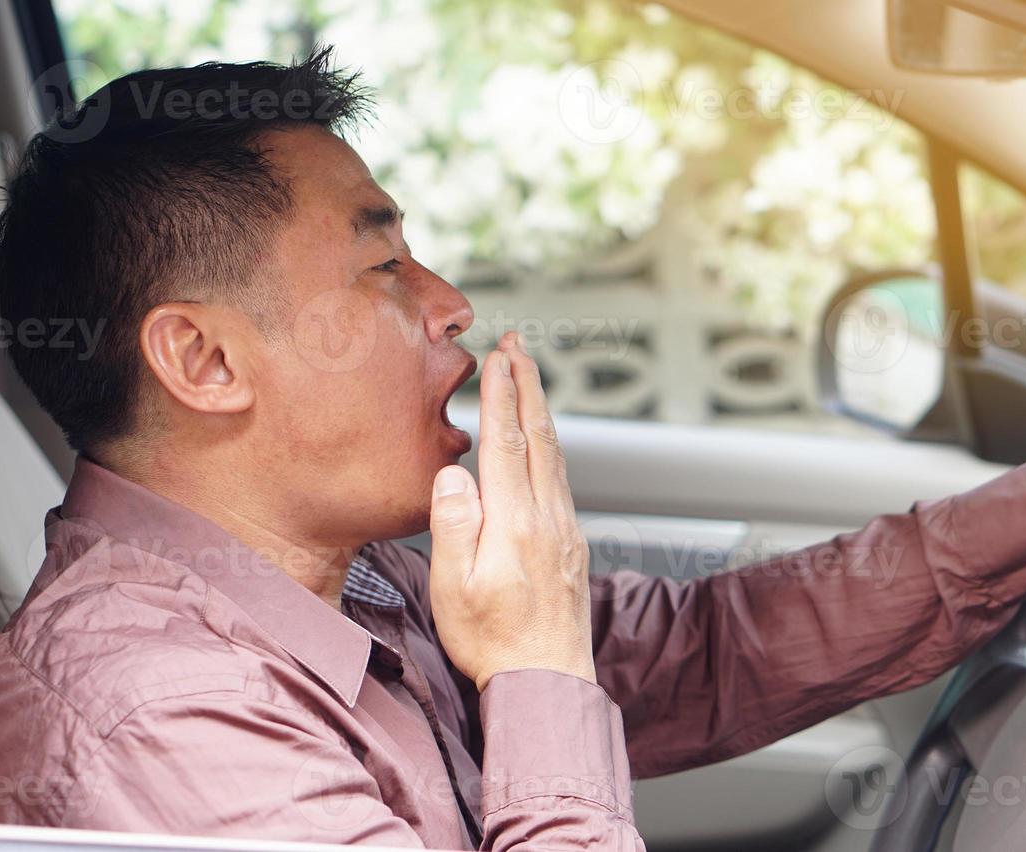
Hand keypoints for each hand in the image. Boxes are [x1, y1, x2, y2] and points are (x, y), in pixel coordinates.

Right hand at [426, 332, 594, 692]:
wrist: (547, 681)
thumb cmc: (492, 641)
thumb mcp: (455, 588)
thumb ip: (454, 526)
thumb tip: (454, 473)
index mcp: (515, 522)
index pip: (507, 442)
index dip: (502, 394)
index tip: (497, 357)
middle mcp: (547, 517)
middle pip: (539, 435)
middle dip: (528, 384)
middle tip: (519, 344)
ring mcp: (564, 528)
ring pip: (555, 453)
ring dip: (541, 408)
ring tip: (529, 375)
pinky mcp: (571, 542)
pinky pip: (561, 477)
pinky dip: (550, 442)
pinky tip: (543, 438)